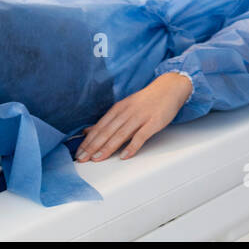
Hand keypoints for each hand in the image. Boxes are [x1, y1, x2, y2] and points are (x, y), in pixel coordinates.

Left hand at [75, 72, 193, 162]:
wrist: (169, 88)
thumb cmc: (146, 100)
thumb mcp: (124, 106)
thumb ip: (107, 120)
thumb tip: (87, 131)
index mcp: (119, 108)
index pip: (99, 127)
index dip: (88, 140)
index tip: (78, 152)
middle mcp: (127, 112)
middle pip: (107, 131)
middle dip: (93, 146)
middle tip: (82, 159)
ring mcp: (140, 117)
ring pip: (120, 134)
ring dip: (107, 148)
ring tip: (97, 159)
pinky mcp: (153, 123)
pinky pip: (141, 136)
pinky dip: (132, 147)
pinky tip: (124, 156)